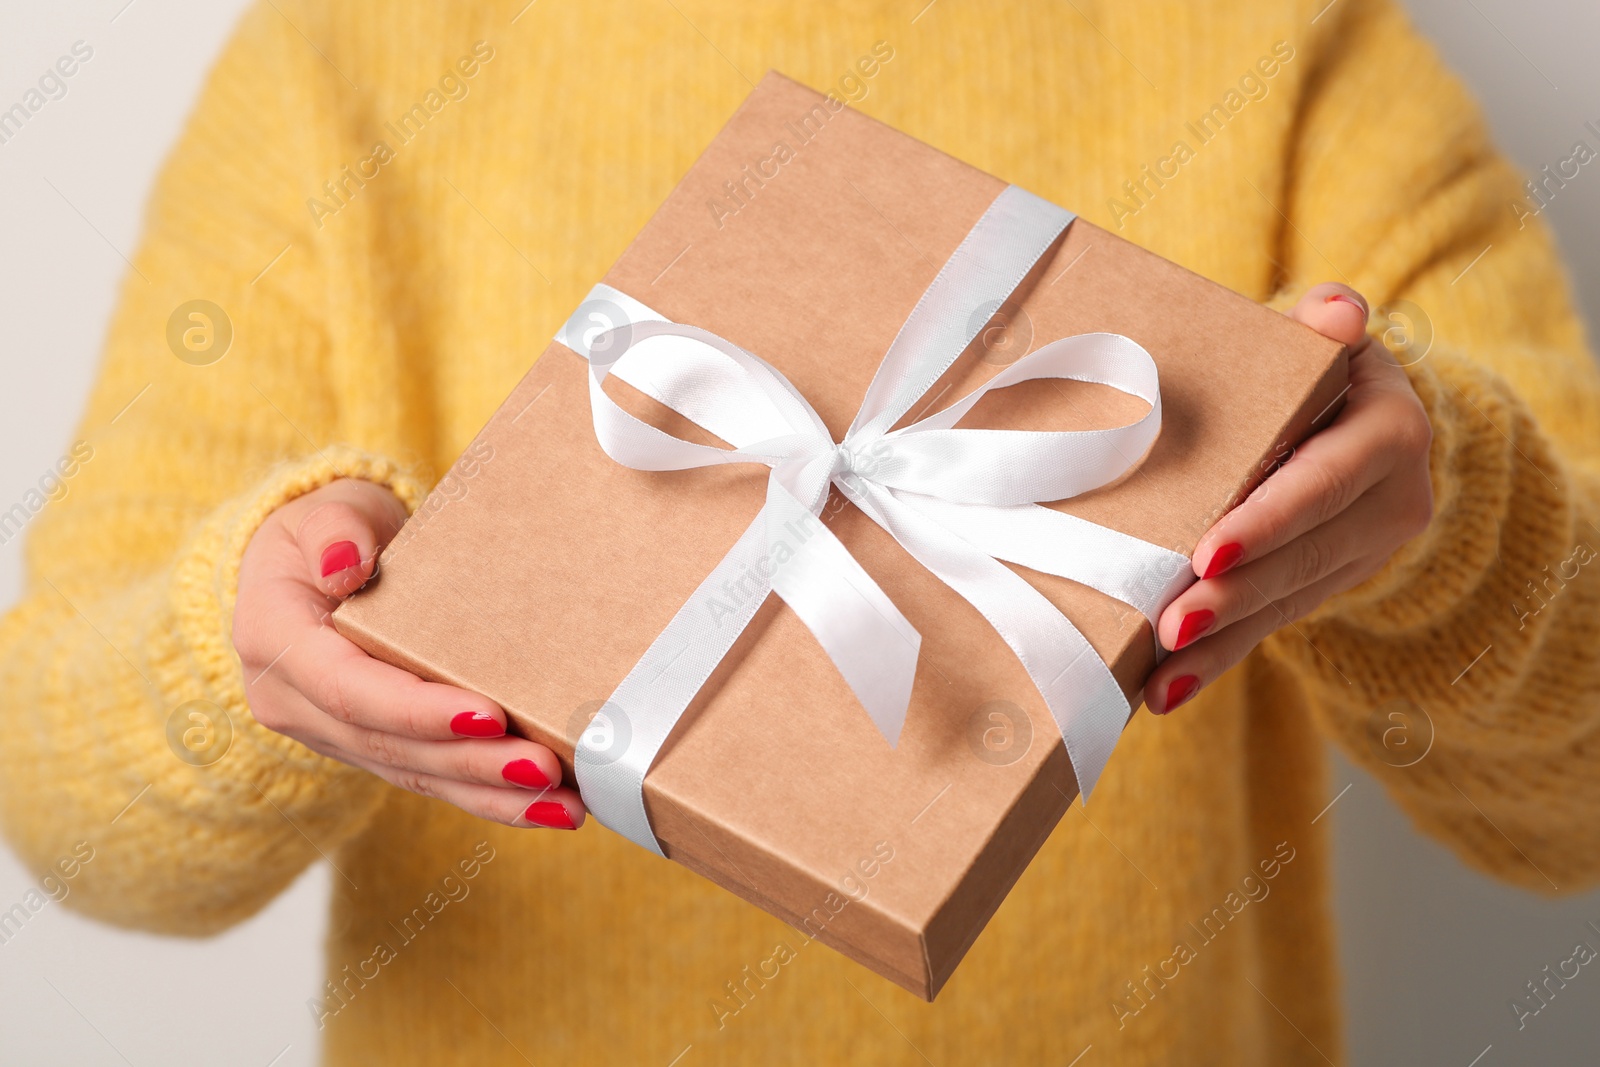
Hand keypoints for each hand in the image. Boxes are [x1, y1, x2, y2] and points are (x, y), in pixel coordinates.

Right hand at [232, 478, 585, 828]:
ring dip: (492, 796)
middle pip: (392, 746)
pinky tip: (547, 808)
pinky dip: (489, 797)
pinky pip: (432, 779)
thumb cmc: (331, 529)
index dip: (419, 710)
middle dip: (472, 763)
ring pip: (417, 776)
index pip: (351, 690)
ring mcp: (333, 734)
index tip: (488, 714)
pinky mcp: (374, 747)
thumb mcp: (327, 508)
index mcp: (276, 642)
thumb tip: (345, 564)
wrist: (320, 561)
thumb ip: (334, 527)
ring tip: (562, 805)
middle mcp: (296, 703)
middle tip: (544, 767)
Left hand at [1144, 283, 1432, 713]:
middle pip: (1304, 556)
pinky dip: (1219, 658)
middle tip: (1171, 623)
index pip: (1326, 482)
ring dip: (1221, 642)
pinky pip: (1272, 626)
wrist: (1346, 407)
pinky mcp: (1329, 584)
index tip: (1207, 552)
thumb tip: (1336, 310)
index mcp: (1389, 433)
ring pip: (1287, 602)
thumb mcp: (1320, 338)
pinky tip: (1166, 690)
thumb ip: (1322, 326)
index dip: (1270, 520)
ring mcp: (1365, 552)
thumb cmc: (1308, 364)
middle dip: (1236, 596)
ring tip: (1160, 673)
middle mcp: (1393, 500)